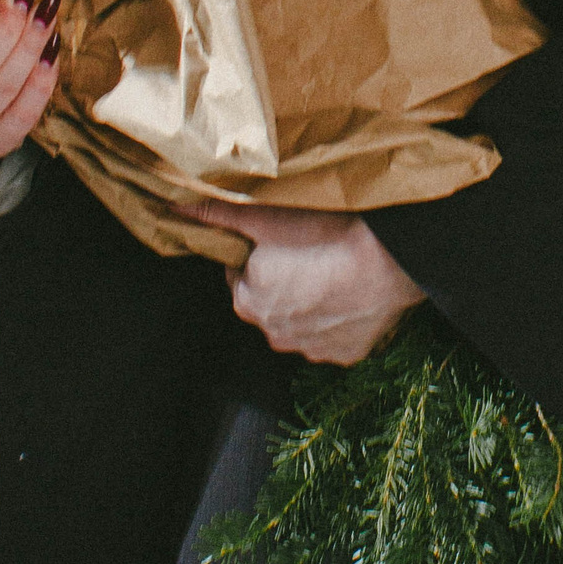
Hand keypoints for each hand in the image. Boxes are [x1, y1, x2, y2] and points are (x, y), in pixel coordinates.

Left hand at [190, 201, 427, 363]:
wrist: (387, 263)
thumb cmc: (324, 237)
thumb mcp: (265, 218)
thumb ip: (216, 215)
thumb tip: (175, 209)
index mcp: (247, 301)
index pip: (241, 273)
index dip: (257, 253)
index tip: (280, 238)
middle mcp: (273, 333)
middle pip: (270, 299)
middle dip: (282, 279)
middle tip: (307, 249)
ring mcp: (310, 348)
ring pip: (301, 319)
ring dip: (309, 300)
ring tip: (332, 268)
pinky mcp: (344, 354)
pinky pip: (334, 335)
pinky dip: (338, 318)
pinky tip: (350, 292)